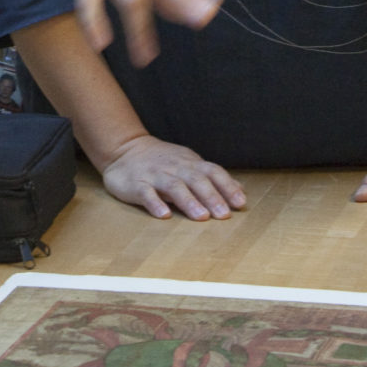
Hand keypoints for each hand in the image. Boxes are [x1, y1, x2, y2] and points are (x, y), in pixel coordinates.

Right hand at [97, 135, 246, 221]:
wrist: (125, 148)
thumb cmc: (163, 161)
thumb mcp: (190, 164)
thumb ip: (214, 178)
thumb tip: (241, 190)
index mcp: (190, 163)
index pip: (212, 172)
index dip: (227, 187)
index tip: (240, 203)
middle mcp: (175, 167)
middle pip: (196, 180)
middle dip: (211, 197)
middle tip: (223, 215)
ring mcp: (155, 175)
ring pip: (174, 186)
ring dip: (189, 201)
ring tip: (201, 217)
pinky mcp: (136, 184)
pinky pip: (146, 193)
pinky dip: (155, 204)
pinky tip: (164, 216)